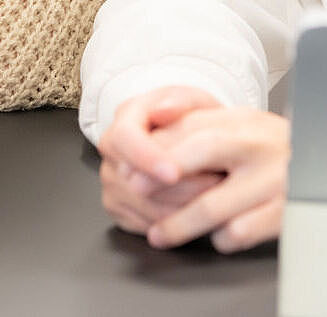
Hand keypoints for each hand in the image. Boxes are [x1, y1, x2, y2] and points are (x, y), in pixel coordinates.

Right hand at [98, 87, 221, 234]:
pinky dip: (176, 223)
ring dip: (182, 207)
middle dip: (177, 187)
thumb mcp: (194, 101)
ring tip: (215, 196)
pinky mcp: (118, 208)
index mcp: (125, 117)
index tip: (173, 172)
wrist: (185, 140)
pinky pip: (146, 225)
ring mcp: (112, 181)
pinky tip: (199, 210)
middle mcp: (112, 151)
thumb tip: (163, 109)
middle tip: (214, 185)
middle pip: (133, 179)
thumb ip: (182, 102)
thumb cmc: (190, 120)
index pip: (124, 138)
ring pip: (143, 206)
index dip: (146, 158)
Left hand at [144, 107, 289, 253]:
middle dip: (162, 178)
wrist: (324, 162)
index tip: (132, 170)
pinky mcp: (283, 213)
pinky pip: (240, 232)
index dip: (156, 150)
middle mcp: (259, 146)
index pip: (192, 128)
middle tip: (136, 192)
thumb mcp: (237, 122)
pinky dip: (221, 237)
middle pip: (202, 153)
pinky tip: (215, 234)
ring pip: (214, 205)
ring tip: (160, 233)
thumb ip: (197, 120)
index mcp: (244, 121)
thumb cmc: (268, 146)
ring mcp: (273, 180)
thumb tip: (154, 117)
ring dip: (180, 223)